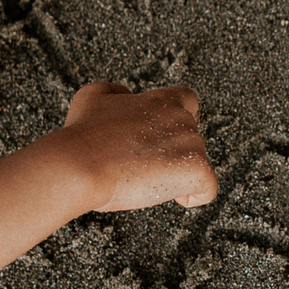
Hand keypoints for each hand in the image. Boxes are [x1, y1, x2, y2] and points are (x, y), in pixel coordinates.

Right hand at [56, 81, 218, 211]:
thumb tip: (126, 94)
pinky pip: (207, 189)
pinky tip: (169, 196)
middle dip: (172, 156)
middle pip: (192, 140)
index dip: (178, 123)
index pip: (189, 101)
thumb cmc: (83, 136)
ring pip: (197, 166)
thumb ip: (115, 92)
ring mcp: (192, 144)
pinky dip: (193, 197)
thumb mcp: (93, 97)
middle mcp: (182, 119)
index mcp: (161, 101)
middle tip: (140, 168)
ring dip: (176, 177)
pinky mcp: (197, 170)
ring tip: (143, 180)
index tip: (162, 139)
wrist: (81, 164)